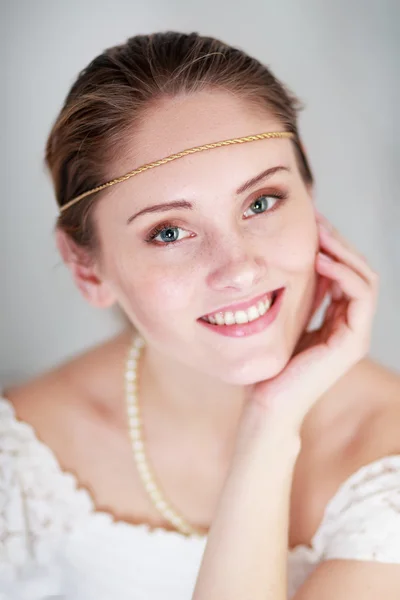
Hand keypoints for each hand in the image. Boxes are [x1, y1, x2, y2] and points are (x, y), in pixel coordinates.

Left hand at [247, 210, 379, 433]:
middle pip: (358, 269)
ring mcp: (354, 334)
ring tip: (319, 233)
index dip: (331, 245)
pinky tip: (320, 259)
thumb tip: (297, 258)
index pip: (345, 271)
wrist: (267, 403)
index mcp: (337, 319)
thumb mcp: (285, 318)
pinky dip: (344, 273)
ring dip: (343, 250)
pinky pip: (360, 295)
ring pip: (364, 277)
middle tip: (316, 218)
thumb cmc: (269, 364)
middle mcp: (350, 324)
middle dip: (338, 241)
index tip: (309, 222)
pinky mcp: (352, 342)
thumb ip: (299, 295)